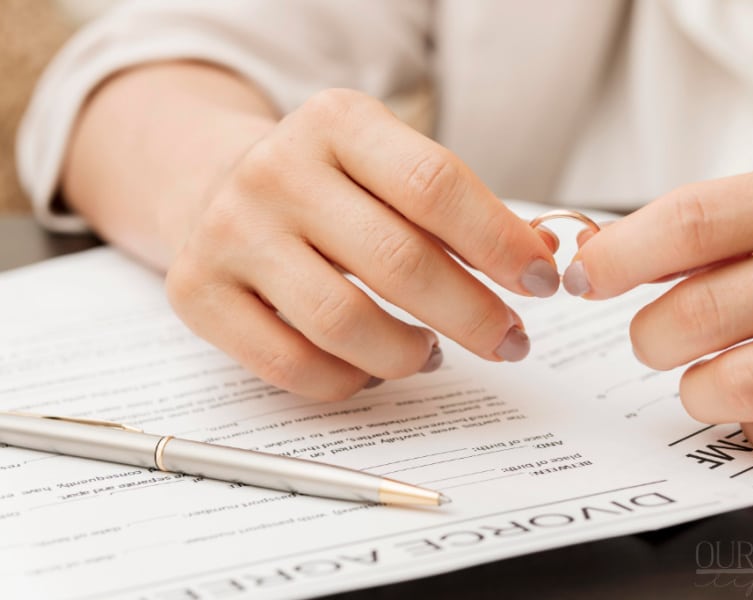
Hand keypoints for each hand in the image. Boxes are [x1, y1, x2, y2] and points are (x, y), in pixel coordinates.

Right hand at [166, 89, 558, 400]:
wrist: (212, 183)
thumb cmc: (326, 186)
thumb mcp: (386, 166)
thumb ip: (457, 210)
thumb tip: (539, 260)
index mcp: (336, 122)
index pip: (435, 185)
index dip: (501, 244)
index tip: (542, 283)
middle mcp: (275, 170)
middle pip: (399, 261)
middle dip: (474, 315)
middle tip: (510, 341)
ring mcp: (230, 233)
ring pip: (345, 323)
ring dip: (409, 354)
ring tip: (431, 353)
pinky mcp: (199, 293)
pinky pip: (293, 366)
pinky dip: (350, 381)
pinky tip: (373, 368)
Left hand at [565, 153, 752, 460]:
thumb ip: (712, 228)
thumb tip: (598, 255)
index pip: (684, 224)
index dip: (614, 259)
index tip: (583, 278)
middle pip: (691, 315)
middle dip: (651, 337)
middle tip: (661, 336)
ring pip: (730, 388)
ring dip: (697, 389)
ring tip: (710, 373)